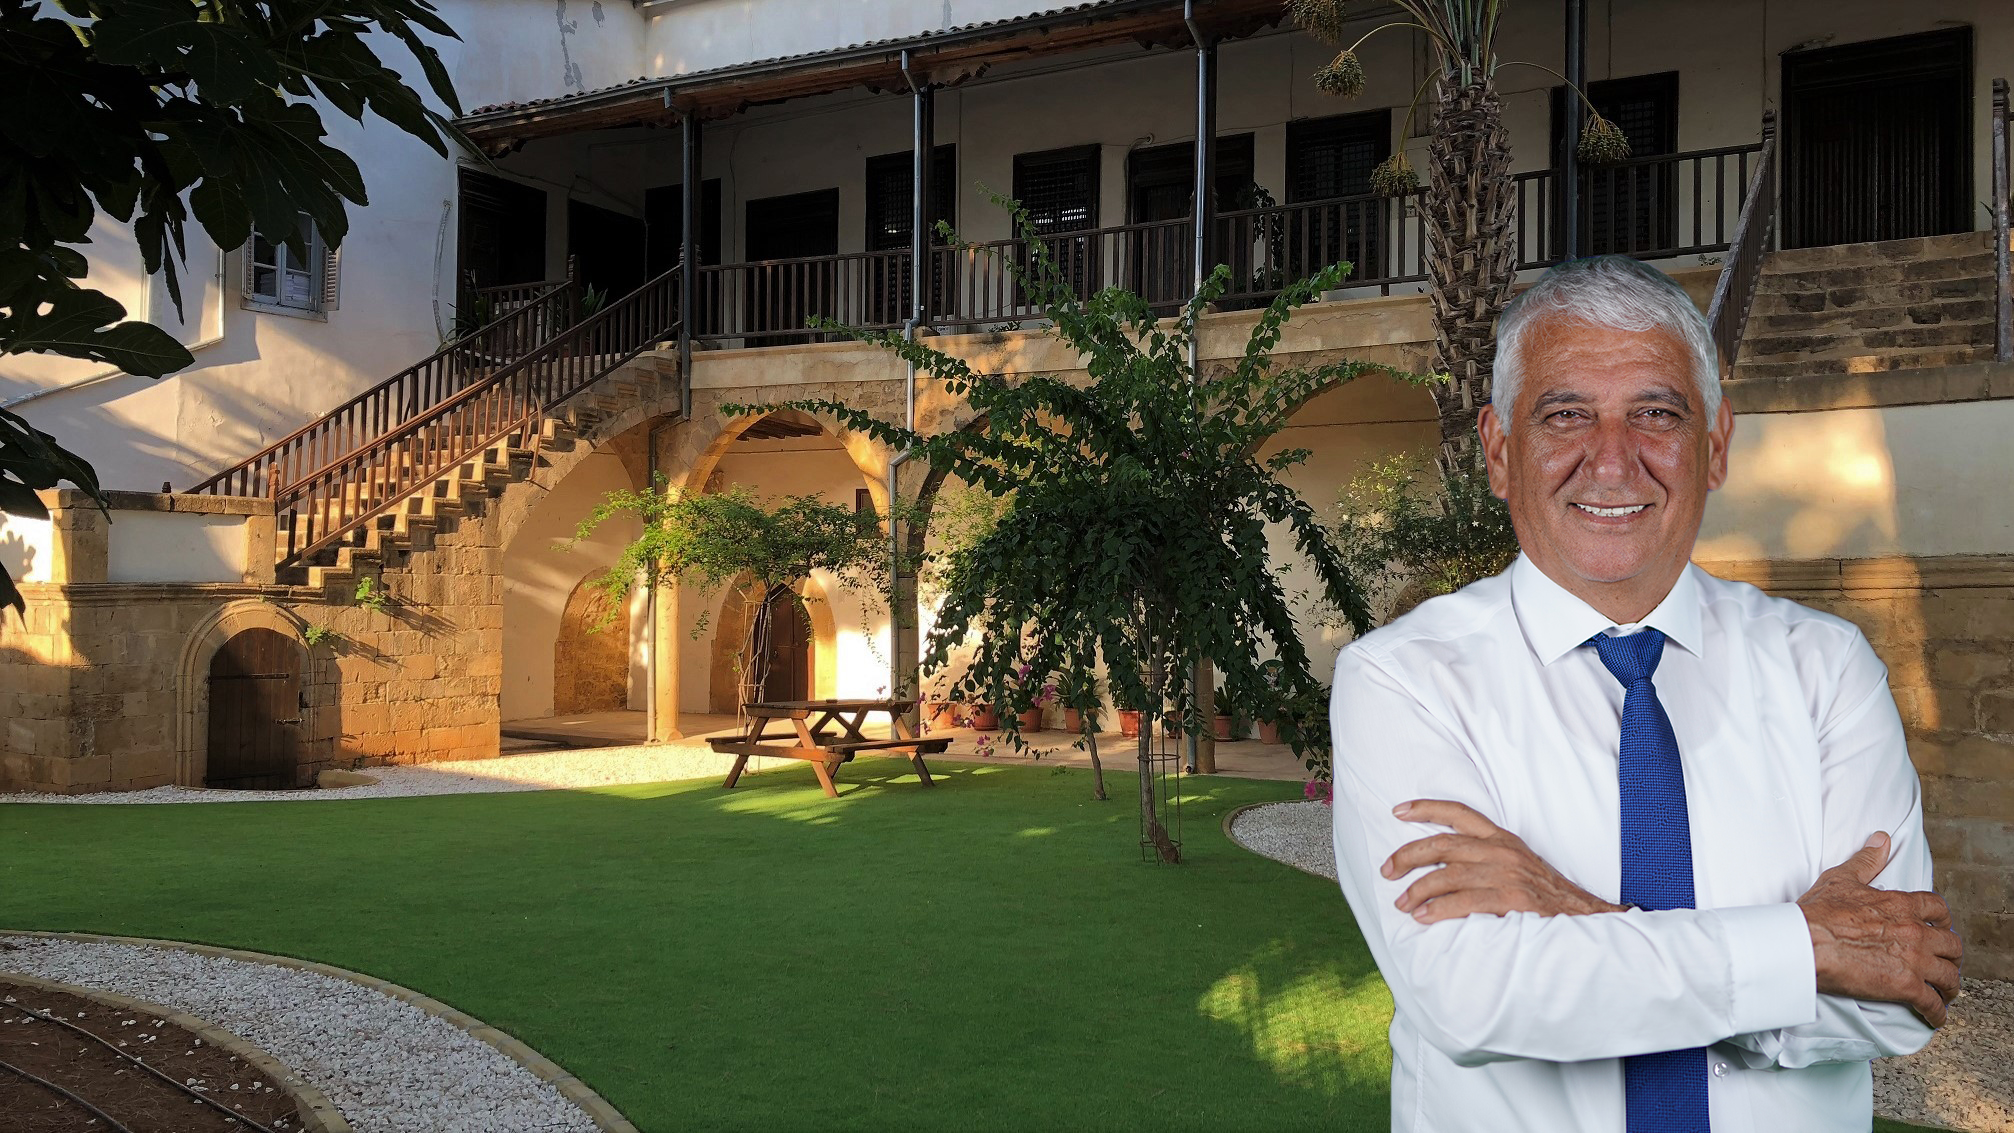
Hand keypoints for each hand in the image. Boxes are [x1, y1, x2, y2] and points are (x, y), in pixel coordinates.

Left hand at [1382, 799, 1625, 922]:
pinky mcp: (1512, 899)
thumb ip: (1486, 859)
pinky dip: (1438, 909)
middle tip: (1387, 871)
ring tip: (1401, 903)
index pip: (1459, 813)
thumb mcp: (1518, 865)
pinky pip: (1464, 902)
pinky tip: (1422, 917)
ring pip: (1447, 875)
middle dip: (1408, 856)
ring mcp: (1507, 874)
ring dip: (1417, 889)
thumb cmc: (1546, 896)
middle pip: (1442, 845)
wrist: (1587, 920)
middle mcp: (1502, 851)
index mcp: (1502, 839)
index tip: (1398, 811)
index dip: (1426, 808)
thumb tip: (1442, 866)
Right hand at [1798, 832, 1962, 1027]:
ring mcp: (1913, 961)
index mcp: (1901, 905)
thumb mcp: (1842, 878)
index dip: (1942, 920)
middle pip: (1952, 945)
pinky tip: (1934, 1015)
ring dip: (1950, 985)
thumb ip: (1867, 860)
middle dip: (1951, 955)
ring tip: (1945, 990)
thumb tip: (1881, 840)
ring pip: (1949, 975)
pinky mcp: (1904, 987)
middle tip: (1943, 961)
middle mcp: (1915, 932)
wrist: (1804, 943)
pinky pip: (1933, 1003)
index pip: (1938, 910)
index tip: (1940, 928)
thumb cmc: (1818, 913)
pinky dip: (1937, 1012)